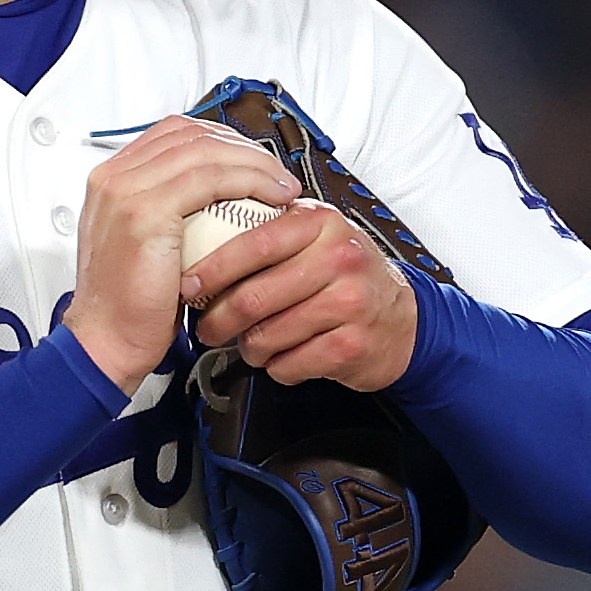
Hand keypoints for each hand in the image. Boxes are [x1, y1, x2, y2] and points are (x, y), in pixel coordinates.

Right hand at [64, 117, 298, 393]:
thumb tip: (218, 197)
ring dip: (255, 163)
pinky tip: (271, 197)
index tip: (252, 161)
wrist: (105, 342)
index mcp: (111, 179)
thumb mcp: (147, 244)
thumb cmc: (130, 306)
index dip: (221, 140)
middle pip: (191, 134)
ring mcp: (126, 191)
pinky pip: (210, 178)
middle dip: (243, 147)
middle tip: (276, 173)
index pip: (174, 133)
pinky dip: (249, 181)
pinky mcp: (145, 212)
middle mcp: (114, 177)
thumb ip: (170, 212)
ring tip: (283, 186)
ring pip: (205, 150)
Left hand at [184, 201, 418, 390]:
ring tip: (251, 342)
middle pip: (253, 297)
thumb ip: (270, 229)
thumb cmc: (346, 276)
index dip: (213, 268)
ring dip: (248, 348)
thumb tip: (202, 242)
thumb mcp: (315, 235)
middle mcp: (339, 258)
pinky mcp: (351, 345)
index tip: (189, 284)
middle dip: (219, 320)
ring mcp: (348, 302)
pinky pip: (289, 365)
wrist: (401, 319)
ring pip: (267, 336)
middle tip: (209, 326)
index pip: (254, 243)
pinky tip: (284, 356)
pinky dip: (276, 367)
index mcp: (320, 223)